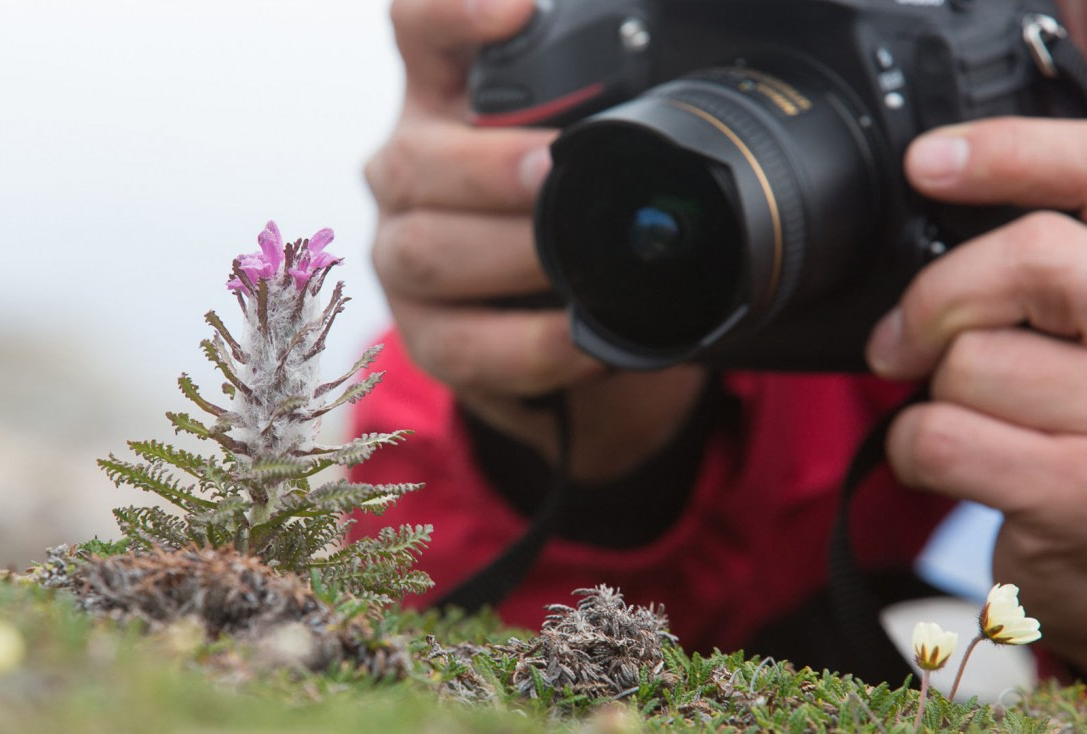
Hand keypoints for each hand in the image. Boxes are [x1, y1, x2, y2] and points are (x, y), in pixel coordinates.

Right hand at [364, 0, 704, 479]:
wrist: (549, 326)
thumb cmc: (566, 217)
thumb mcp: (583, 155)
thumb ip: (605, 117)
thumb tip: (693, 89)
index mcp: (446, 103)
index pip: (422, 33)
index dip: (454, 12)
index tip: (515, 10)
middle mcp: (408, 173)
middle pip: (415, 161)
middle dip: (489, 170)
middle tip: (552, 172)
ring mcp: (402, 255)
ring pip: (425, 254)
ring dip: (508, 260)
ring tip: (573, 270)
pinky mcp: (421, 335)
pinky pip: (460, 346)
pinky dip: (529, 347)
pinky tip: (581, 342)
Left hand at [867, 117, 1086, 669]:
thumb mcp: (1082, 337)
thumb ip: (1048, 269)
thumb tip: (963, 171)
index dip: (1015, 153)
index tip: (928, 163)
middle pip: (1035, 259)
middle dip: (942, 296)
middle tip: (904, 340)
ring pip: (974, 358)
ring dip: (940, 393)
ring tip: (978, 420)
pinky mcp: (1080, 494)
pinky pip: (941, 435)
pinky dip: (916, 448)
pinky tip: (948, 462)